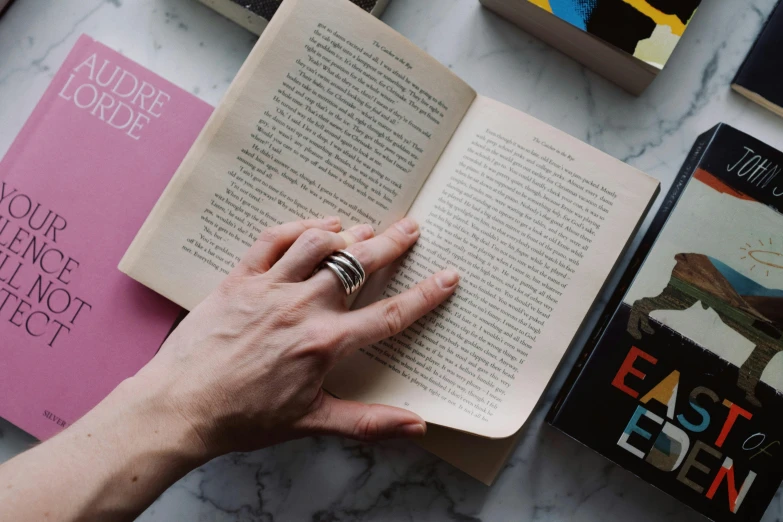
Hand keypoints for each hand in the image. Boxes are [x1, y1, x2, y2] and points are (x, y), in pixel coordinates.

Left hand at [132, 216, 458, 457]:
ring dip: (347, 232)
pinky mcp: (241, 278)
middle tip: (412, 227)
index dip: (425, 295)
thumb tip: (416, 427)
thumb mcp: (311, 422)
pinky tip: (318, 224)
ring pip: (319, 243)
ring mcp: (270, 288)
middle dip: (391, 243)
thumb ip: (368, 422)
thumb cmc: (244, 418)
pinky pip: (274, 239)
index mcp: (325, 344)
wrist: (181, 406)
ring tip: (366, 229)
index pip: (389, 315)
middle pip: (358, 265)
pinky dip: (300, 225)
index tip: (448, 276)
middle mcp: (302, 308)